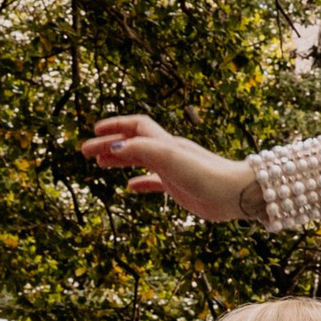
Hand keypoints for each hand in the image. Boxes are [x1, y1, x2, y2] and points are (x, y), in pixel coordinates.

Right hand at [81, 115, 250, 221]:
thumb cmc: (206, 175)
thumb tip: (112, 148)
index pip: (136, 126)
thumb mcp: (169, 159)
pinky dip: (140, 182)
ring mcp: (174, 169)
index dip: (115, 126)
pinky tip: (130, 188)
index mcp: (165, 142)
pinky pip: (155, 182)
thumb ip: (142, 152)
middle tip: (84, 152)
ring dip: (120, 160)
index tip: (93, 132)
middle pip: (133, 142)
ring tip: (99, 165)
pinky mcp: (180, 186)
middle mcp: (169, 152)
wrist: (236, 194)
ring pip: (141, 160)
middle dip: (109, 145)